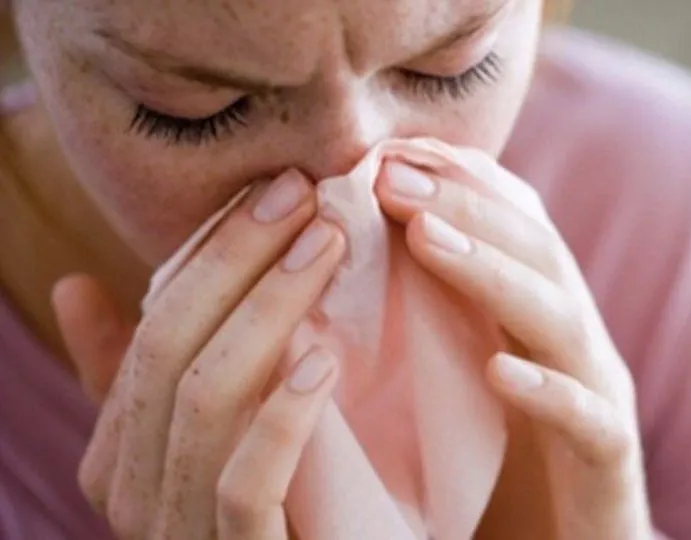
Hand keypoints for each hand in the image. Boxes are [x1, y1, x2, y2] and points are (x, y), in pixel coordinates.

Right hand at [52, 170, 345, 539]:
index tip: (275, 188)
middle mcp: (133, 492)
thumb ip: (135, 374)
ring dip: (268, 311)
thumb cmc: (256, 513)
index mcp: (117, 454)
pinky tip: (324, 357)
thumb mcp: (190, 438)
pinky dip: (281, 417)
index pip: (153, 327)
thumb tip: (72, 285)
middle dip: (237, 260)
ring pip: (205, 401)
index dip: (211, 252)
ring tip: (324, 247)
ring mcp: (180, 531)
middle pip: (172, 349)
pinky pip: (245, 485)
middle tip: (302, 195)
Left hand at [376, 147, 652, 539]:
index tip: (385, 152)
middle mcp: (575, 343)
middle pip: (536, 253)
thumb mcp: (460, 375)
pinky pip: (587, 421)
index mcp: (540, 314)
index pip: (511, 225)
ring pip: (560, 321)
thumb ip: (432, 315)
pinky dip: (545, 392)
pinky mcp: (609, 465)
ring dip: (494, 273)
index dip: (457, 182)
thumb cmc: (500, 464)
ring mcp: (600, 398)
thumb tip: (352, 251)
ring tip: (425, 236)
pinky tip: (497, 372)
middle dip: (466, 206)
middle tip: (389, 175)